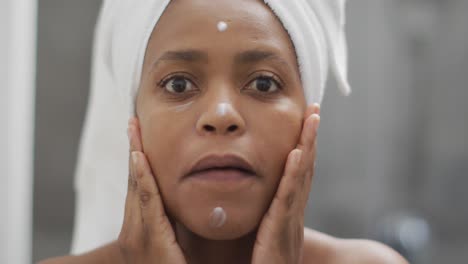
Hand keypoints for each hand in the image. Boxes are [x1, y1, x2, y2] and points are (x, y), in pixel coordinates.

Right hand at [118, 117, 186, 263]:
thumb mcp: (169, 245)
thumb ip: (172, 226)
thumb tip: (183, 205)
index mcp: (143, 227)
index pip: (141, 185)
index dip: (140, 160)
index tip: (139, 135)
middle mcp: (135, 226)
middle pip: (136, 179)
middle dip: (133, 149)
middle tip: (133, 122)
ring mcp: (139, 231)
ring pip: (138, 184)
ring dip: (135, 155)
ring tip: (134, 130)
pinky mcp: (149, 236)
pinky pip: (146, 201)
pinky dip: (141, 177)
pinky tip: (139, 157)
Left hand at [251, 103, 320, 263]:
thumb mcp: (260, 238)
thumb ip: (257, 218)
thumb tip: (242, 198)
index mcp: (286, 214)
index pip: (296, 175)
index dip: (302, 148)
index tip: (305, 123)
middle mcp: (293, 214)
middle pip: (304, 169)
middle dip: (310, 138)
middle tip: (315, 110)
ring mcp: (290, 222)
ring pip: (301, 177)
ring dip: (307, 146)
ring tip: (312, 118)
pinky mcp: (280, 231)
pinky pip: (287, 199)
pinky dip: (293, 175)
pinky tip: (296, 153)